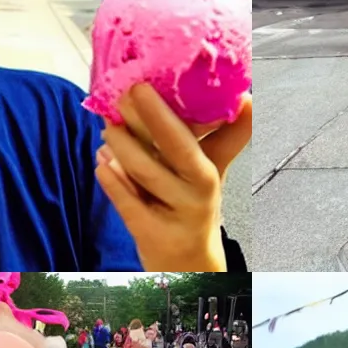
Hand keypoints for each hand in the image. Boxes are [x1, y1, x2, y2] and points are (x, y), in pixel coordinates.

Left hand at [95, 85, 250, 271]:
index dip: (172, 112)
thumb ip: (225, 137)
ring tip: (108, 126)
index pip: (195, 138)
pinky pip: (129, 205)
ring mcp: (174, 217)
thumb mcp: (211, 173)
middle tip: (126, 93)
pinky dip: (114, 183)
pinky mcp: (151, 236)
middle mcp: (198, 194)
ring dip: (125, 146)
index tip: (149, 83)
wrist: (188, 264)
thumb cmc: (193, 205)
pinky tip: (101, 162)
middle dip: (151, 119)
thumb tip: (246, 96)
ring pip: (147, 175)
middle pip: (175, 151)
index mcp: (209, 174)